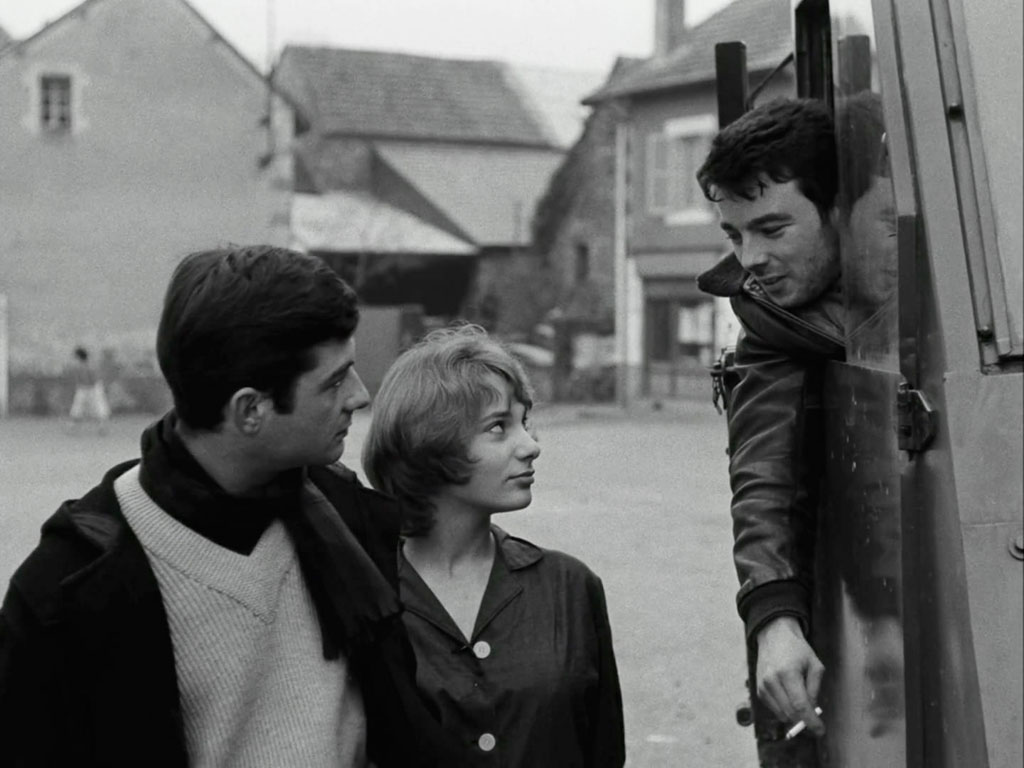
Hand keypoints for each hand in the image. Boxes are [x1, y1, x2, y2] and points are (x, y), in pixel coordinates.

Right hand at [755, 616, 825, 735]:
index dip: (811, 722)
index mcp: (788, 673)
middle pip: (790, 713)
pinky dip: (785, 710)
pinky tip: (790, 698)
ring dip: (795, 716)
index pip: (800, 706)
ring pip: (782, 714)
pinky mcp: (759, 689)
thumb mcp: (815, 665)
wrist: (774, 636)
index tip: (820, 731)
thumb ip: (814, 689)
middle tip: (816, 722)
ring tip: (802, 702)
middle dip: (805, 722)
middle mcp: (772, 681)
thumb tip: (812, 711)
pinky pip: (774, 709)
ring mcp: (763, 686)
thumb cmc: (797, 649)